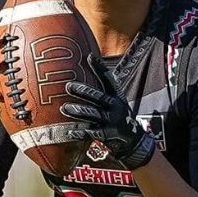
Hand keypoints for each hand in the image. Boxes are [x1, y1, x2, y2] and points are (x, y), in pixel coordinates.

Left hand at [60, 55, 155, 169]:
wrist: (134, 139)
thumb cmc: (118, 117)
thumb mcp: (115, 101)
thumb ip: (103, 90)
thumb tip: (88, 67)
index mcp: (117, 96)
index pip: (109, 79)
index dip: (100, 68)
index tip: (89, 57)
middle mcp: (117, 107)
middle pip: (99, 97)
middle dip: (83, 91)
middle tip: (68, 86)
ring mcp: (114, 121)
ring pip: (94, 114)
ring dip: (79, 111)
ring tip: (64, 108)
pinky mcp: (109, 135)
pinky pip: (93, 133)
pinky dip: (81, 132)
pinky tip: (69, 132)